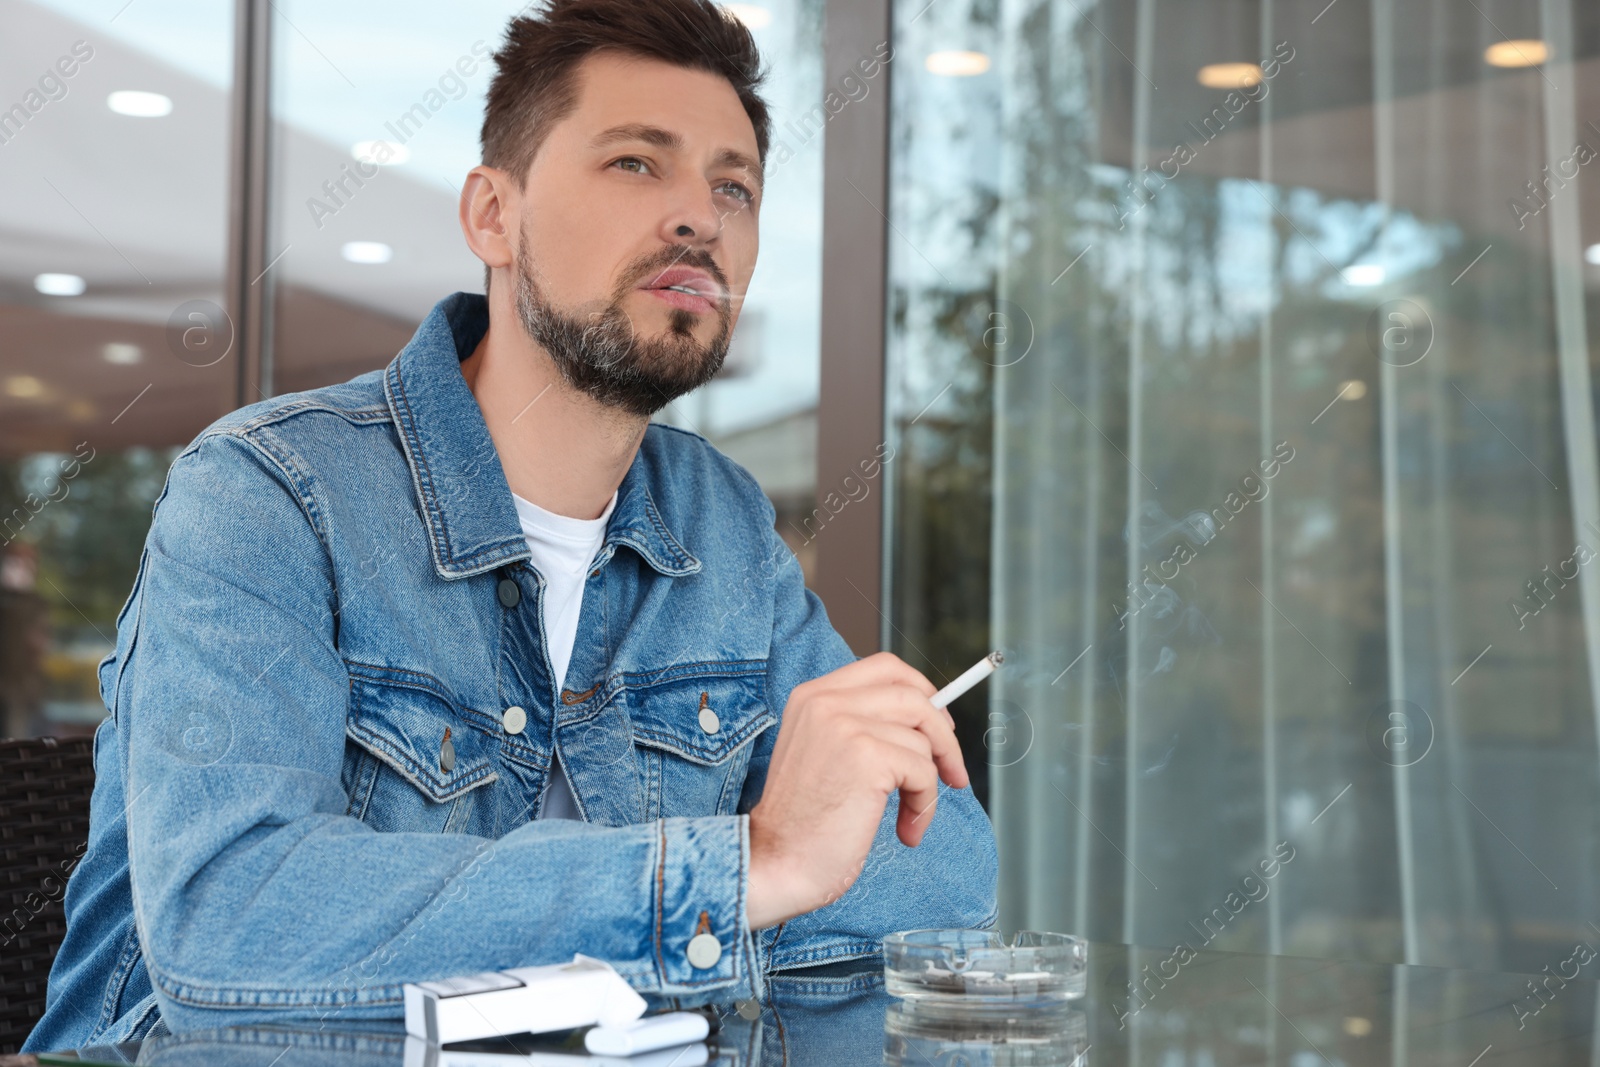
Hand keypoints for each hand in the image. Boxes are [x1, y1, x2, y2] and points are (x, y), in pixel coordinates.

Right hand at [745, 652, 968, 928]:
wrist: (776, 863)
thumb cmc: (801, 823)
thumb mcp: (822, 754)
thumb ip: (860, 727)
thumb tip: (926, 722)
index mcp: (812, 696)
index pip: (885, 667)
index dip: (922, 691)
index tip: (939, 725)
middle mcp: (826, 701)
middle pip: (914, 696)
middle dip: (943, 737)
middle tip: (951, 772)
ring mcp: (846, 724)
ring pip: (923, 739)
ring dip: (929, 786)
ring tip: (909, 817)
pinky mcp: (867, 756)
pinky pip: (924, 771)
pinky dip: (924, 805)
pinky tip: (906, 829)